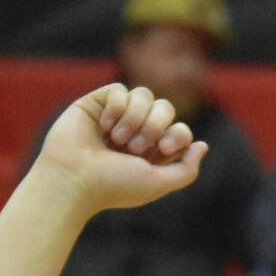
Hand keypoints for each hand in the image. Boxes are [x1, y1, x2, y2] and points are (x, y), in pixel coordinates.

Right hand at [33, 84, 205, 219]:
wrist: (73, 179)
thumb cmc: (114, 186)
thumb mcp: (158, 183)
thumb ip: (187, 169)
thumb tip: (202, 145)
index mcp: (152, 151)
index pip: (180, 129)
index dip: (178, 134)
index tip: (162, 149)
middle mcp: (136, 132)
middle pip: (165, 107)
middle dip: (155, 125)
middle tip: (135, 147)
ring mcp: (117, 116)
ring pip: (144, 94)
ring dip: (135, 118)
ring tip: (117, 140)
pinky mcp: (96, 102)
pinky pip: (119, 89)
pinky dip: (115, 108)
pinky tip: (102, 127)